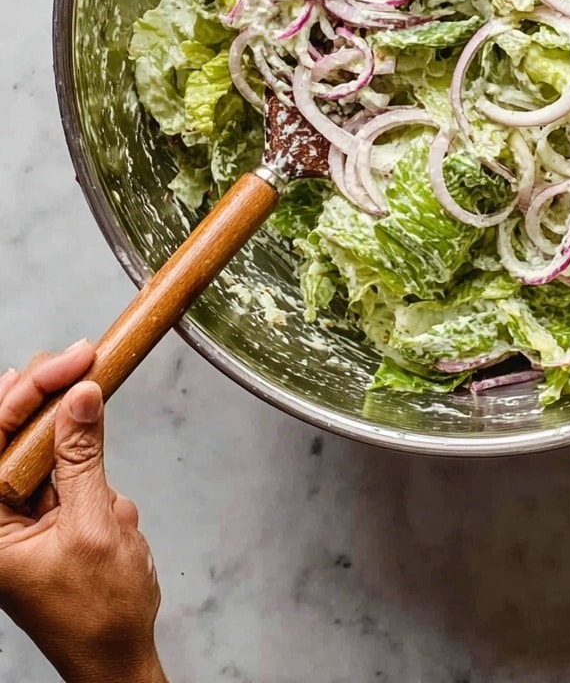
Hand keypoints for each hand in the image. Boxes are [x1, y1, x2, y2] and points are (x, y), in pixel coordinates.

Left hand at [0, 342, 166, 682]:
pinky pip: (59, 464)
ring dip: (65, 420)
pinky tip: (101, 474)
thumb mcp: (93, 527)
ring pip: (34, 441)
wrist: (117, 657)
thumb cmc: (98, 613)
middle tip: (84, 358)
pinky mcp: (43, 513)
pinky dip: (82, 452)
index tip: (77, 359)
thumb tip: (80, 396)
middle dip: (42, 391)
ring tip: (91, 400)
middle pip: (5, 430)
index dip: (32, 389)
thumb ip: (83, 457)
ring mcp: (16, 513)